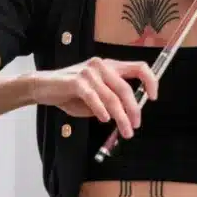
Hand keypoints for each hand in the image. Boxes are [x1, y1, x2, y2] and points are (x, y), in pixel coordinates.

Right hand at [30, 57, 158, 138]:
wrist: (43, 87)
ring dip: (121, 117)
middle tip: (136, 125)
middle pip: (126, 88)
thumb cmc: (71, 92)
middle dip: (134, 110)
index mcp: (111, 66)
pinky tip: (105, 119)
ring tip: (125, 131)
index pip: (139, 67)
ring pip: (112, 97)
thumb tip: (129, 114)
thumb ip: (112, 101)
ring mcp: (90, 72)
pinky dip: (101, 110)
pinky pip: (94, 98)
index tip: (153, 97)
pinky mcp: (77, 81)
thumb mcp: (96, 96)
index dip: (151, 81)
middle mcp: (102, 65)